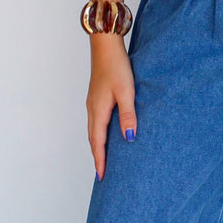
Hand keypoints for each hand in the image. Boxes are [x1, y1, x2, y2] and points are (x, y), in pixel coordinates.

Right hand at [87, 34, 136, 178]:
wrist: (105, 46)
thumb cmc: (116, 66)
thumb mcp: (126, 91)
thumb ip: (128, 114)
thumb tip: (129, 137)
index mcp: (98, 111)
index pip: (98, 142)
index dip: (100, 160)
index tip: (102, 176)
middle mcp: (92, 109)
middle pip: (93, 139)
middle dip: (97, 157)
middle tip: (102, 174)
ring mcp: (93, 103)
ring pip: (93, 130)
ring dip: (97, 146)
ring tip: (103, 159)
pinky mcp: (96, 97)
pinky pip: (95, 121)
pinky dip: (99, 134)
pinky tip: (106, 134)